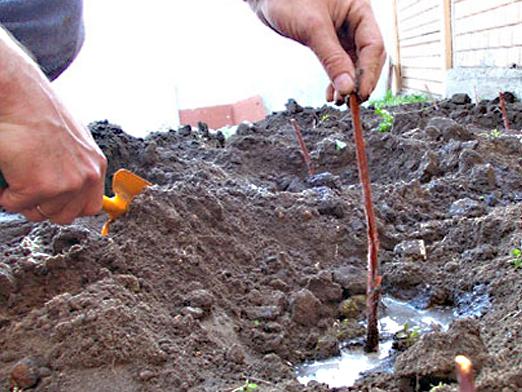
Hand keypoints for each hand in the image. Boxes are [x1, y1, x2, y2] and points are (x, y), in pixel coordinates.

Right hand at [0, 30, 106, 223]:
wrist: (20, 96)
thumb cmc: (40, 113)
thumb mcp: (73, 142)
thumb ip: (76, 166)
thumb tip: (70, 188)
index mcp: (96, 166)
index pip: (90, 208)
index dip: (67, 207)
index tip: (52, 200)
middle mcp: (87, 177)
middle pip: (64, 215)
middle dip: (43, 205)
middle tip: (28, 185)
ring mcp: (65, 184)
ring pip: (39, 213)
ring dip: (23, 199)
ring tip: (18, 172)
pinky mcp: (40, 187)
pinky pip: (16, 204)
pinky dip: (6, 193)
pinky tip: (8, 169)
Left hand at [248, 0, 384, 102]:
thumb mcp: (312, 28)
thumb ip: (331, 58)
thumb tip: (347, 88)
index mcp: (360, 9)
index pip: (374, 46)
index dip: (369, 72)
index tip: (359, 94)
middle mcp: (355, 21)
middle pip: (368, 57)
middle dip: (360, 81)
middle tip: (352, 103)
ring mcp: (343, 32)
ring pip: (354, 64)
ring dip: (348, 84)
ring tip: (338, 102)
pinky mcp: (329, 41)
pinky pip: (339, 64)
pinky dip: (336, 80)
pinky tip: (330, 94)